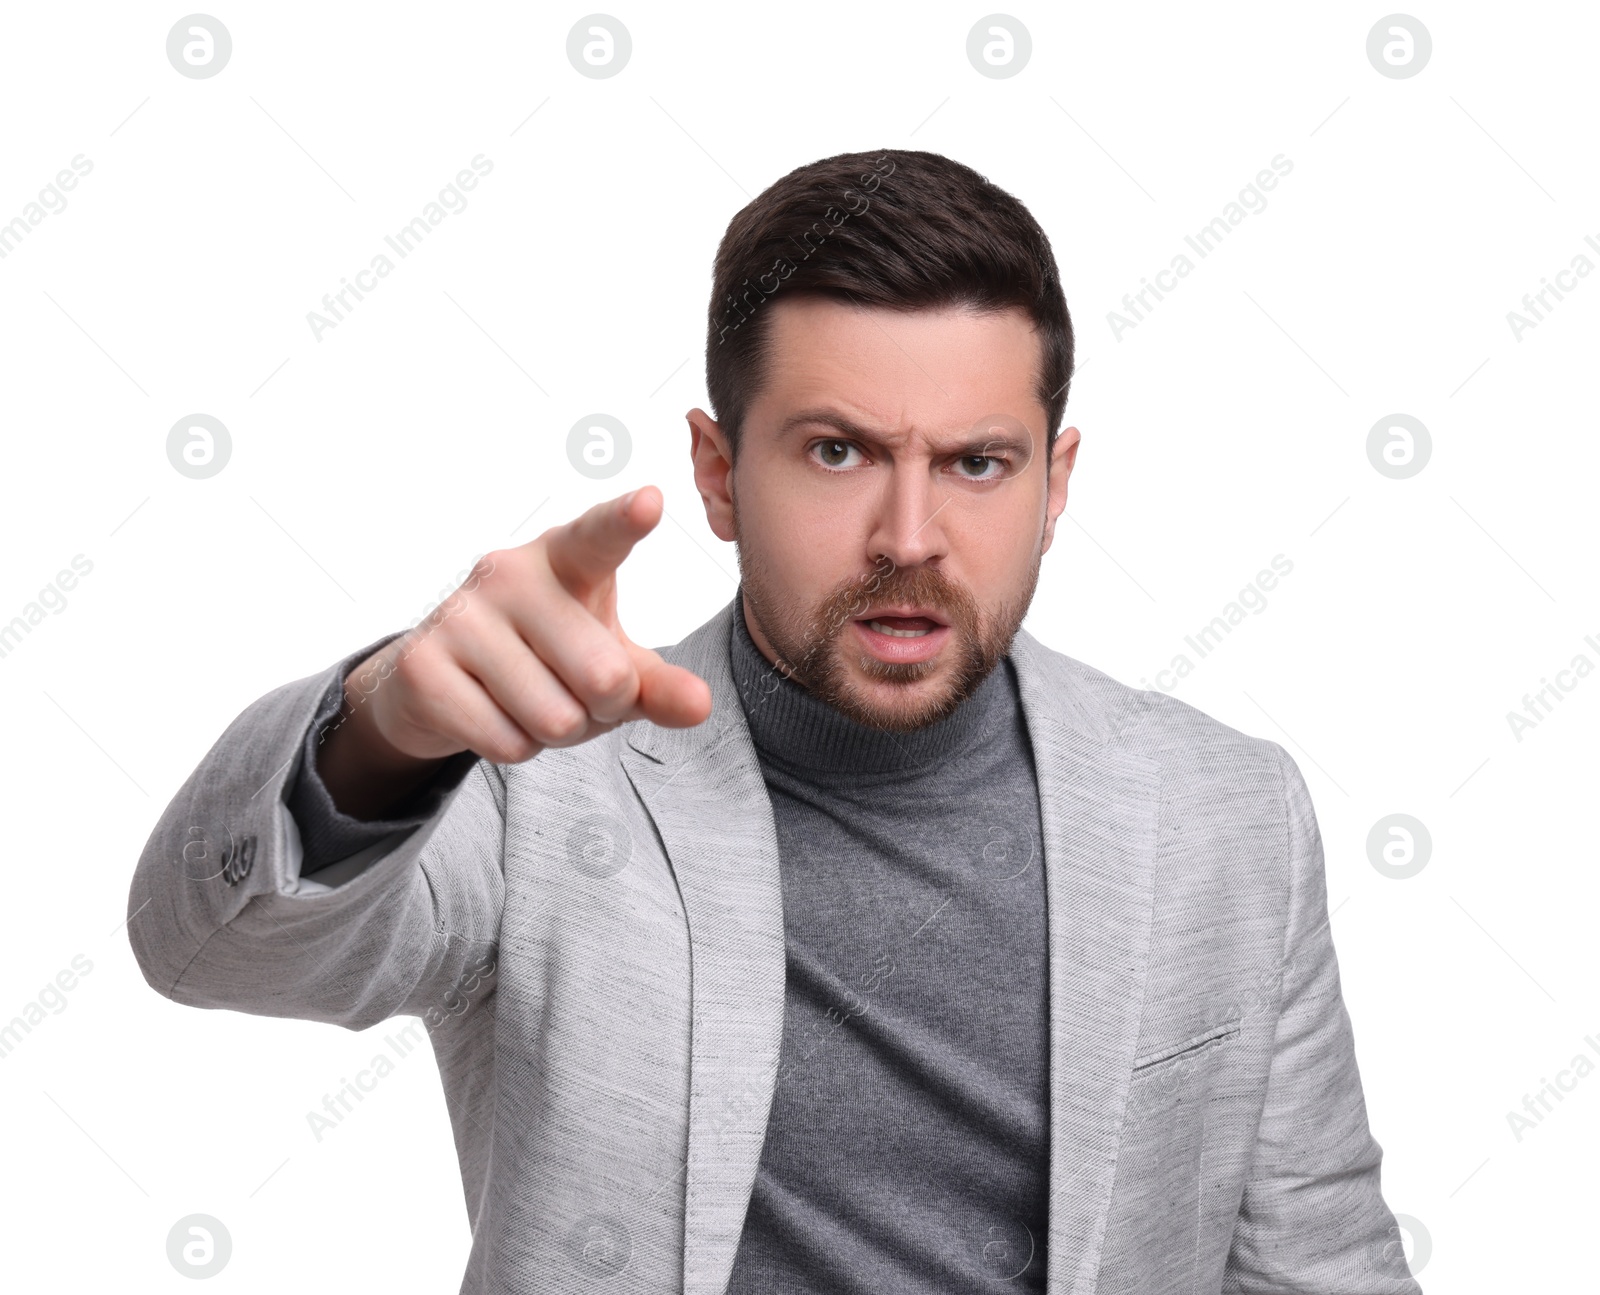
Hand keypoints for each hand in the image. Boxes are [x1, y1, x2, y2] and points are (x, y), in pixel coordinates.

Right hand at [337, 486, 712, 779]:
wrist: (438, 682)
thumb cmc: (545, 658)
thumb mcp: (611, 663)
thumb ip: (658, 683)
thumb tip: (700, 705)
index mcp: (566, 556)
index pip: (600, 536)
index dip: (626, 520)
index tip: (651, 501)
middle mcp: (509, 572)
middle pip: (604, 677)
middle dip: (602, 710)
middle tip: (573, 690)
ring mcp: (460, 615)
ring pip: (555, 719)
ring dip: (557, 733)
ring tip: (530, 701)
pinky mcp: (423, 666)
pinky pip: (507, 743)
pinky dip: (514, 747)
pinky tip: (492, 714)